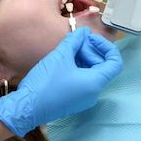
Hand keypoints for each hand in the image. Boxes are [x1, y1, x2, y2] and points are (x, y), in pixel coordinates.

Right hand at [0, 27, 122, 136]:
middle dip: (89, 50)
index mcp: (95, 83)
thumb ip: (74, 41)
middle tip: (73, 41)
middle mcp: (93, 93)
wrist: (26, 108)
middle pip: (101, 66)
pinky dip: (75, 68)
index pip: (115, 62)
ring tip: (66, 49)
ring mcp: (83, 98)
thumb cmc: (45, 84)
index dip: (106, 46)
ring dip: (81, 58)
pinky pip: (81, 80)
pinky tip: (62, 60)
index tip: (90, 38)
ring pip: (90, 73)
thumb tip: (83, 32)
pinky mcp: (73, 100)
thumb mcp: (60, 56)